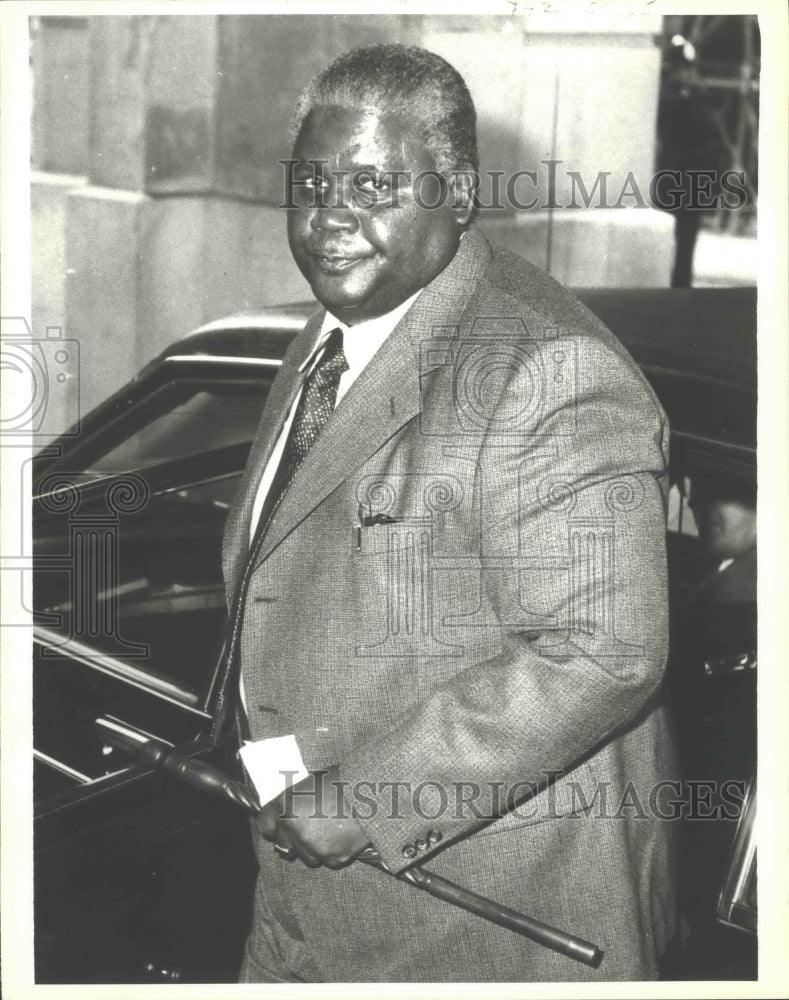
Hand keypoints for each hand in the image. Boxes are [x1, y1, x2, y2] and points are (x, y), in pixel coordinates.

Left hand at [253, 764, 370, 867]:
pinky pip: (327, 860)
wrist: (374, 791)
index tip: (280, 824)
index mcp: (287, 805)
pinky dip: (334, 851)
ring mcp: (313, 846)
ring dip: (315, 847)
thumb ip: (295, 800)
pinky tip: (344, 835)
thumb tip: (286, 811)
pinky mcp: (332, 858)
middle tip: (310, 828)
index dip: (274, 825)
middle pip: (283, 846)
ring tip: (331, 829)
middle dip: (294, 839)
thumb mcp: (312, 782)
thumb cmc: (345, 780)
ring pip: (306, 856)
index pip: (264, 826)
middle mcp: (294, 828)